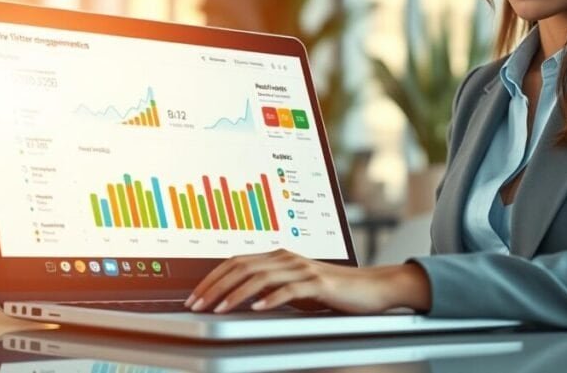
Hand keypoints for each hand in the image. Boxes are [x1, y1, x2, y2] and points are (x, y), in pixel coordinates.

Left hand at [184, 249, 430, 313]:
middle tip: (196, 304)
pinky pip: (290, 289)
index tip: (195, 296)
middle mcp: (288, 257)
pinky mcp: (319, 283)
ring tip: (219, 309)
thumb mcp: (296, 287)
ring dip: (236, 294)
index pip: (237, 262)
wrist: (371, 288)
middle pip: (242, 267)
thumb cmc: (333, 291)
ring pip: (261, 277)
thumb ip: (271, 288)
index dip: (212, 278)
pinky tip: (257, 309)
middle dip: (215, 286)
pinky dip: (271, 299)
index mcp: (279, 256)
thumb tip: (240, 300)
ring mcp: (303, 268)